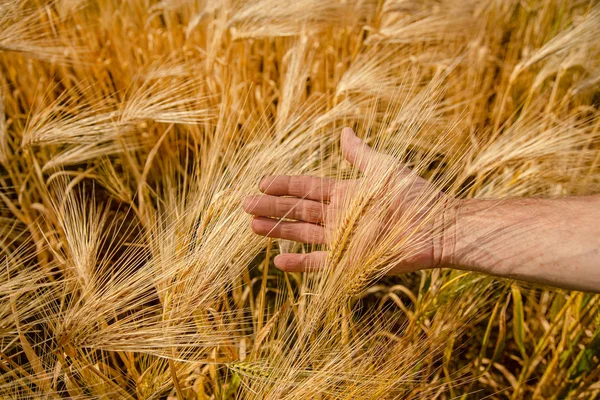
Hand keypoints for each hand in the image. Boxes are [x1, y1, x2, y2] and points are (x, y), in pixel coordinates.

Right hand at [243, 128, 449, 273]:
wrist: (438, 228)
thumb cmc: (415, 196)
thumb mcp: (383, 169)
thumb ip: (360, 155)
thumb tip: (344, 132)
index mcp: (345, 193)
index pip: (307, 188)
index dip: (285, 185)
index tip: (262, 182)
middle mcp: (340, 216)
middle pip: (298, 211)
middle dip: (272, 207)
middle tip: (245, 205)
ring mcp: (343, 239)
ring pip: (303, 234)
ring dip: (278, 231)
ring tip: (252, 227)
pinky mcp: (350, 261)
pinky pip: (320, 263)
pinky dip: (300, 263)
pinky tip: (279, 261)